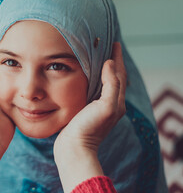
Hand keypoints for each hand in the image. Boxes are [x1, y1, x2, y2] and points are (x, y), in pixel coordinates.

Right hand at [53, 42, 126, 192]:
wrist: (73, 149)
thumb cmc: (88, 129)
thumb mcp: (105, 107)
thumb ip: (111, 85)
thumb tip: (109, 64)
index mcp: (116, 101)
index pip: (120, 74)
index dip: (118, 58)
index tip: (114, 43)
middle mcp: (110, 104)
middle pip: (114, 78)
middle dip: (112, 62)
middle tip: (105, 48)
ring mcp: (98, 108)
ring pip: (103, 84)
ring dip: (102, 70)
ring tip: (95, 58)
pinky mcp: (86, 111)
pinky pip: (93, 90)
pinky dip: (92, 80)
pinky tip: (84, 77)